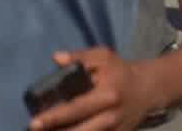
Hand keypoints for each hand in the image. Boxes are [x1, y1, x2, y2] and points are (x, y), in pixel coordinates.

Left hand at [27, 46, 159, 130]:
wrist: (148, 90)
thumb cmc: (120, 72)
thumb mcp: (104, 57)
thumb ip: (80, 57)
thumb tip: (56, 58)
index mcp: (107, 94)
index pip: (76, 108)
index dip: (53, 117)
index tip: (33, 122)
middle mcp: (110, 116)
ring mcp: (114, 130)